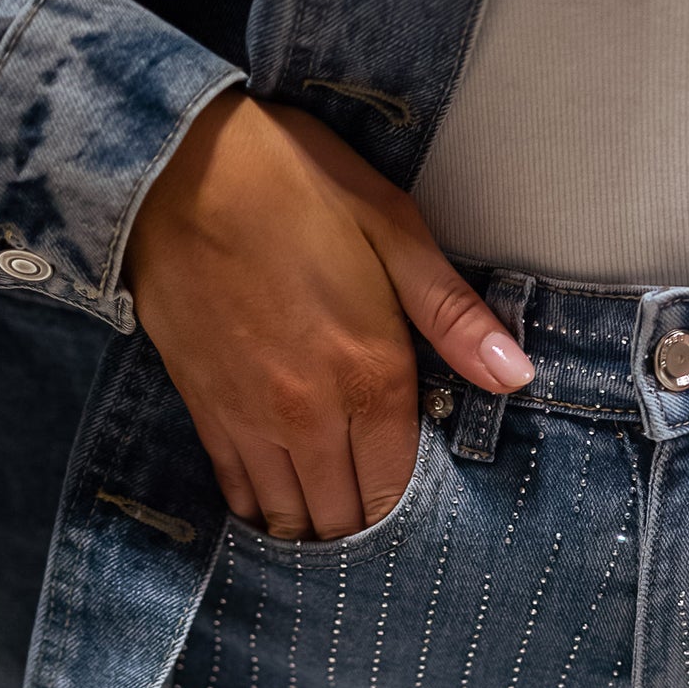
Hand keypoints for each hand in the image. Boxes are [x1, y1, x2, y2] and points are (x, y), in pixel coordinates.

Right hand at [124, 90, 533, 538]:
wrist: (171, 162)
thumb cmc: (290, 182)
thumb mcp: (392, 228)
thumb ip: (453, 315)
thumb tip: (516, 374)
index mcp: (370, 377)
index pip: (395, 490)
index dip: (405, 508)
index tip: (412, 501)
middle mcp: (309, 416)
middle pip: (342, 518)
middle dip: (361, 524)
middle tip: (371, 511)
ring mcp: (250, 418)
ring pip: (287, 515)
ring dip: (311, 525)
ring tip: (328, 517)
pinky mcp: (203, 407)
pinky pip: (237, 487)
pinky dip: (260, 505)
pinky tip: (274, 500)